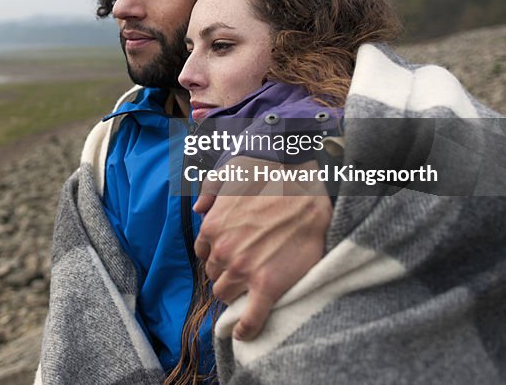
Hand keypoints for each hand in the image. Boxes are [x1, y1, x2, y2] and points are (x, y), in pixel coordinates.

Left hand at [192, 156, 331, 340]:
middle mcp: (223, 250)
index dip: (216, 256)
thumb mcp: (230, 171)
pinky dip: (246, 328)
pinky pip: (251, 317)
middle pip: (214, 275)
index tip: (229, 257)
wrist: (306, 188)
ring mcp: (244, 269)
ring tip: (248, 290)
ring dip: (234, 294)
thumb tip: (198, 208)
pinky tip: (243, 333)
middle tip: (243, 270)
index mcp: (212, 227)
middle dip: (225, 274)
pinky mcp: (268, 284)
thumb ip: (210, 190)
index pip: (204, 254)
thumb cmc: (269, 175)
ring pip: (226, 294)